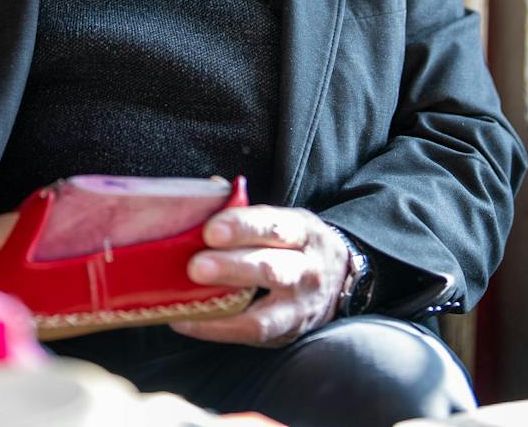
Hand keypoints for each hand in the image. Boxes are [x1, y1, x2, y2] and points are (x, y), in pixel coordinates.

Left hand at [171, 204, 348, 346]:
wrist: (339, 281)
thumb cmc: (295, 245)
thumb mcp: (284, 221)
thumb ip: (247, 212)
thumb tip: (208, 191)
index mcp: (303, 232)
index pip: (275, 227)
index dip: (242, 227)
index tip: (210, 229)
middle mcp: (306, 271)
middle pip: (271, 269)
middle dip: (232, 268)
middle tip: (196, 266)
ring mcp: (298, 307)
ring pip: (265, 311)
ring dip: (224, 306)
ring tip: (189, 301)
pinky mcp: (286, 333)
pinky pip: (252, 334)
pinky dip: (217, 329)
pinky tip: (188, 321)